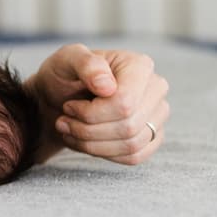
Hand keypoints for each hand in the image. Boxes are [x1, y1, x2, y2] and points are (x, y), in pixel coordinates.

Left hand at [32, 45, 169, 165]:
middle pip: (129, 126)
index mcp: (140, 65)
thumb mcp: (65, 60)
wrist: (59, 95)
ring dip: (92, 144)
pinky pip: (135, 156)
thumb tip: (108, 86)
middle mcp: (156, 88)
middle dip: (88, 130)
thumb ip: (86, 64)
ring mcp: (157, 113)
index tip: (69, 107)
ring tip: (70, 131)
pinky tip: (85, 142)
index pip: (125, 103)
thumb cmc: (64, 74)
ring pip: (132, 145)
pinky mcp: (153, 136)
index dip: (92, 113)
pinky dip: (104, 154)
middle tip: (63, 122)